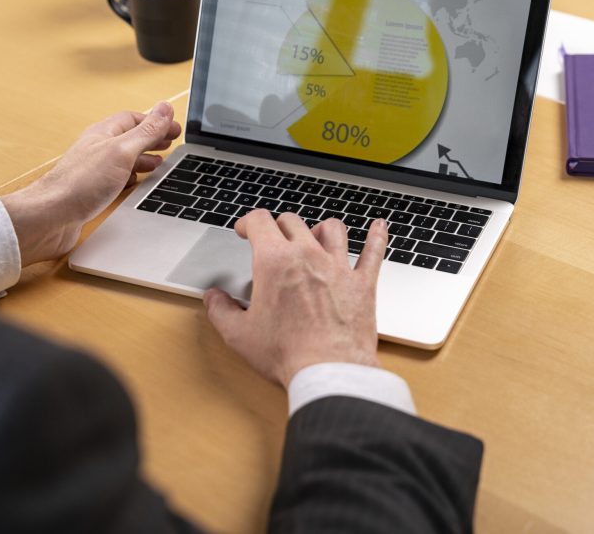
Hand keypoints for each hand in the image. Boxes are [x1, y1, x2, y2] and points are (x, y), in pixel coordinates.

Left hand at [0, 101, 180, 264]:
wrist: (51, 217)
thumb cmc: (81, 183)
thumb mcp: (122, 151)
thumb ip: (146, 131)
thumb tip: (164, 108)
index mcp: (104, 134)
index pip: (133, 119)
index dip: (156, 121)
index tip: (174, 127)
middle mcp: (98, 150)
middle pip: (129, 138)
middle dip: (152, 139)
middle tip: (171, 142)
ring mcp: (94, 171)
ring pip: (123, 159)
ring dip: (143, 158)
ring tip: (159, 162)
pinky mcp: (93, 191)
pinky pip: (117, 178)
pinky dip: (131, 177)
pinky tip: (136, 183)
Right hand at [203, 211, 387, 386]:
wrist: (329, 371)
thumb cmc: (286, 353)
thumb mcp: (239, 335)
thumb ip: (221, 311)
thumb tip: (213, 298)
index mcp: (274, 262)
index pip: (259, 221)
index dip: (248, 222)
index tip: (245, 230)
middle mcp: (308, 256)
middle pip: (293, 222)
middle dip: (278, 226)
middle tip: (273, 239)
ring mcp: (338, 267)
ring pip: (332, 228)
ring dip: (320, 228)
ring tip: (315, 235)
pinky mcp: (363, 283)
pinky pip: (373, 251)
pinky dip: (376, 236)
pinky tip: (379, 227)